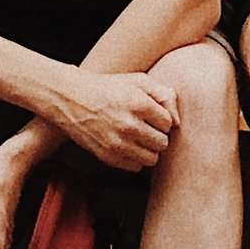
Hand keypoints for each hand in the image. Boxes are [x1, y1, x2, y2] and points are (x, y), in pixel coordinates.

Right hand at [43, 66, 181, 172]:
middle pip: (162, 143)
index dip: (161, 118)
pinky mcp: (108, 157)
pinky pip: (136, 167)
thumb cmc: (108, 88)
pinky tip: (126, 144)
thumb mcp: (138, 80)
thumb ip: (164, 95)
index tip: (150, 113)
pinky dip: (134, 158)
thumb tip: (177, 123)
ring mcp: (118, 144)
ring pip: (152, 159)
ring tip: (137, 136)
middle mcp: (129, 126)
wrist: (71, 99)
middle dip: (157, 135)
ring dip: (148, 149)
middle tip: (145, 126)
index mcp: (139, 104)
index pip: (168, 123)